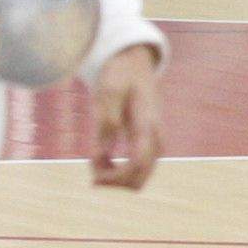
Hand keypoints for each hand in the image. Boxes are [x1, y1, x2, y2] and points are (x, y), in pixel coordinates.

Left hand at [88, 47, 164, 190]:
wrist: (135, 64)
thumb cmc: (119, 76)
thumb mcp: (107, 92)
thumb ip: (105, 122)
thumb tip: (102, 155)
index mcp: (146, 125)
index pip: (137, 164)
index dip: (116, 178)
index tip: (94, 180)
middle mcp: (155, 139)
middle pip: (139, 178)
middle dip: (114, 182)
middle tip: (91, 174)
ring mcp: (155, 143)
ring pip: (140, 178)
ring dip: (116, 178)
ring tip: (95, 163)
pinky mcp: (149, 145)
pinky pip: (138, 170)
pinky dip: (120, 172)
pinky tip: (103, 160)